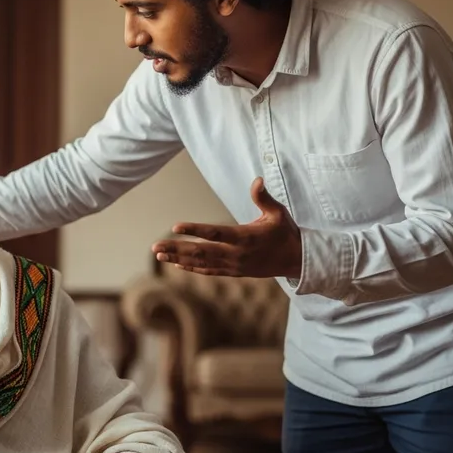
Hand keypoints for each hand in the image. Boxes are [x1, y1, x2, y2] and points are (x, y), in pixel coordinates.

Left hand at [152, 177, 301, 278]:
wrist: (297, 261)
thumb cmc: (285, 232)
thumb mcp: (278, 213)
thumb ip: (264, 197)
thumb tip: (258, 179)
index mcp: (245, 237)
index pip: (216, 233)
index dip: (195, 229)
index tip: (176, 226)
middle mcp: (236, 254)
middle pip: (201, 251)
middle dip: (176, 248)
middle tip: (155, 246)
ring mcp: (234, 265)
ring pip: (201, 263)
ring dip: (179, 258)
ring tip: (159, 254)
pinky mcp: (234, 272)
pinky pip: (209, 271)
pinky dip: (192, 268)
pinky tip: (177, 264)